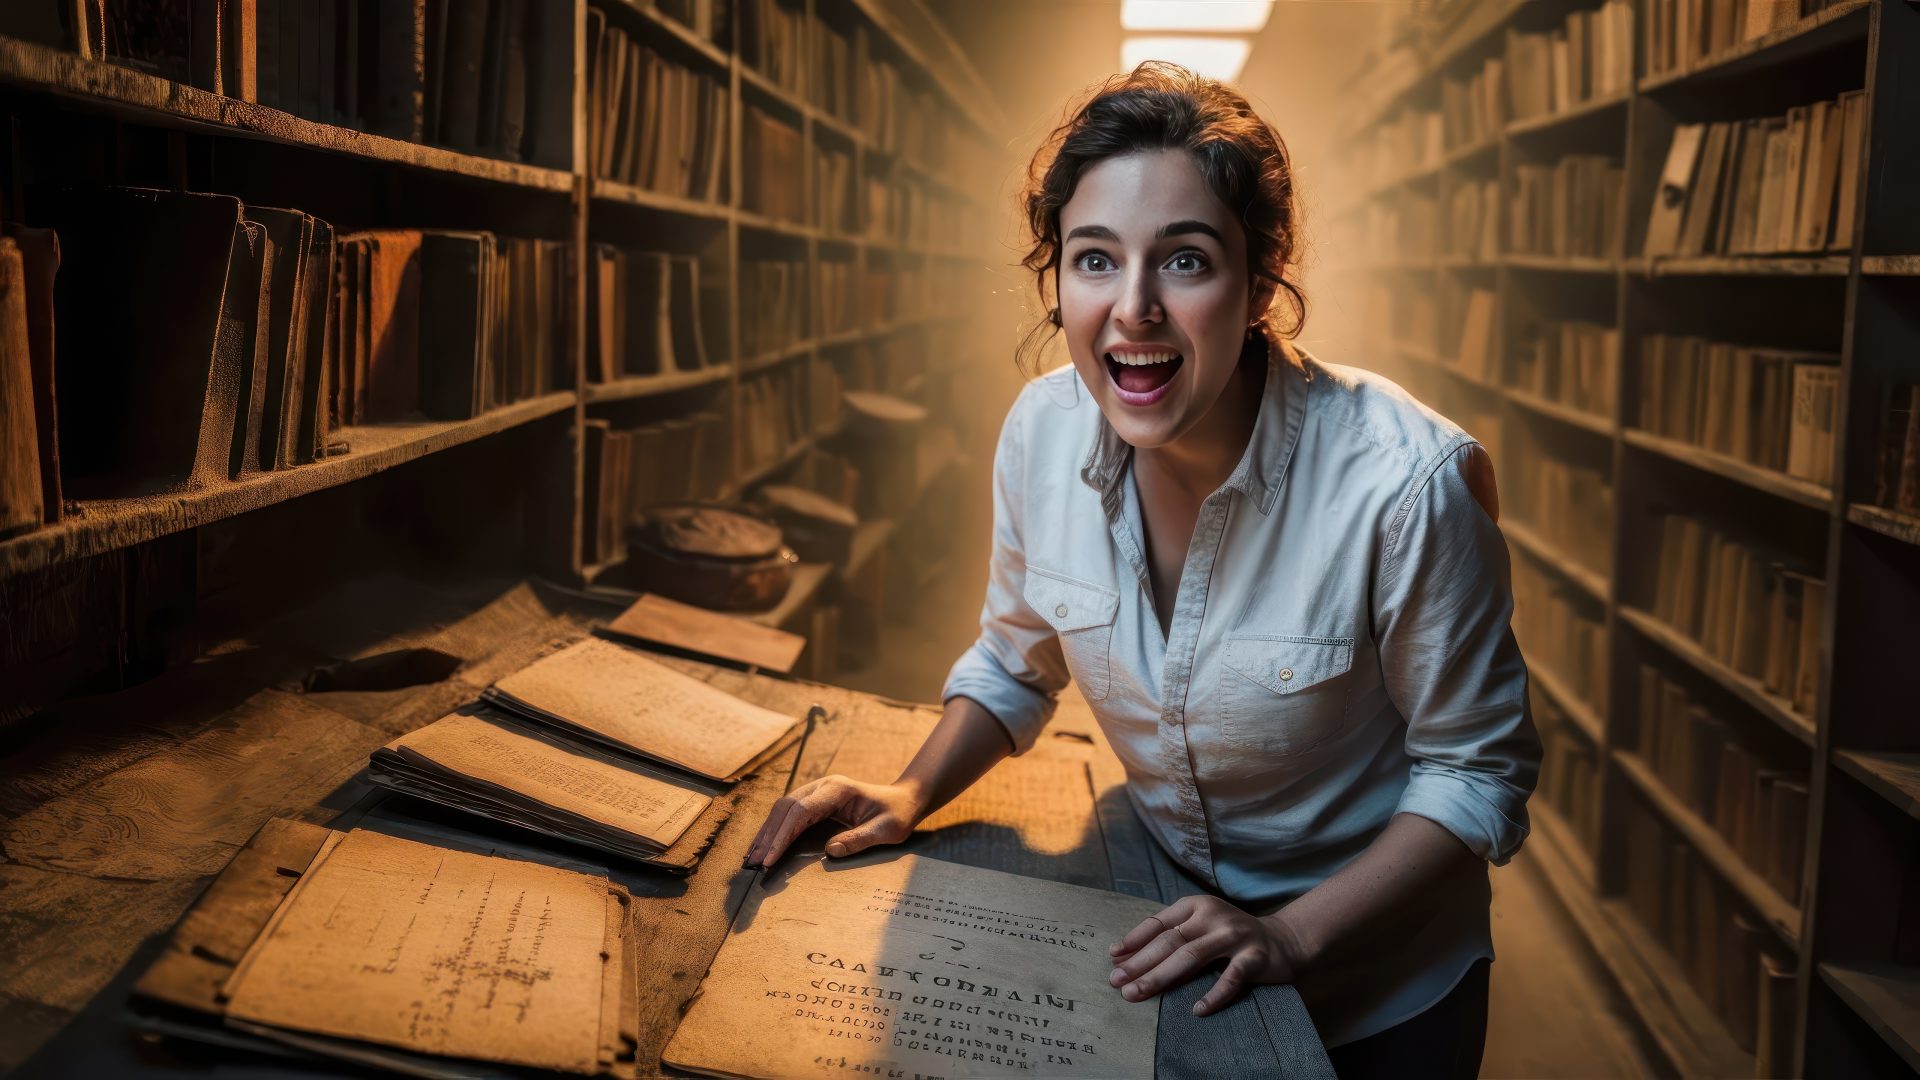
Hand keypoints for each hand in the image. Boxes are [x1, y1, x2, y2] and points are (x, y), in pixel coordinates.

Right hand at [743, 774, 925, 868]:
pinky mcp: (815, 802)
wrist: (903, 800)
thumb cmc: (897, 815)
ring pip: (782, 810)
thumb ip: (860, 839)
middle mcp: (822, 787)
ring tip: (752, 858)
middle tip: (754, 863)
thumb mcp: (887, 830)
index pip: (801, 811)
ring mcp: (817, 793)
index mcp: (837, 789)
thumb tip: (830, 851)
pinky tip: (764, 847)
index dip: (782, 835)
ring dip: (767, 833)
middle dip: (768, 836)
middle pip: (786, 808)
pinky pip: (789, 815)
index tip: (770, 858)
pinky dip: (774, 831)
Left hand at [1107, 895, 1306, 1015]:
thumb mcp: (1200, 928)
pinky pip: (1232, 978)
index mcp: (1196, 905)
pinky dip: (1215, 994)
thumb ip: (1170, 939)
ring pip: (1192, 956)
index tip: (1113, 958)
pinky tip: (1198, 1009)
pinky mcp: (1255, 957)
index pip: (1159, 923)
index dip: (1134, 940)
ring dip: (1162, 977)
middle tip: (1117, 982)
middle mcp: (1213, 916)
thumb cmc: (1229, 936)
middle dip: (1140, 963)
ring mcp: (1235, 935)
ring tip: (1139, 993)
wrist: (1282, 940)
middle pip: (1170, 942)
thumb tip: (1125, 959)